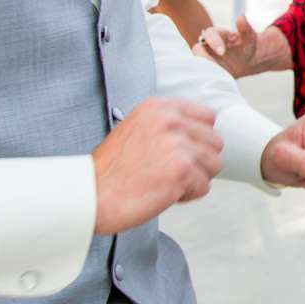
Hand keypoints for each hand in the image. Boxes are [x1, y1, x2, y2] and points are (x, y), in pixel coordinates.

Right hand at [91, 99, 222, 234]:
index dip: (198, 139)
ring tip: (165, 181)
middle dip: (199, 161)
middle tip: (170, 171)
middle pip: (215, 142)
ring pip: (214, 165)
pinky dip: (187, 195)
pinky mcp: (182, 170)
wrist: (90, 195)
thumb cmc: (109, 172)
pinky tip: (163, 192)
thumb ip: (168, 127)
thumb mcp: (136, 130)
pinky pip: (204, 186)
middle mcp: (170, 121)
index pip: (207, 116)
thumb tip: (200, 136)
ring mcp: (178, 145)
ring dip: (194, 179)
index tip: (183, 152)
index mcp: (158, 107)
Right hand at [195, 16, 266, 78]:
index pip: (210, 34)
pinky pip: (200, 72)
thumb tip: (241, 16)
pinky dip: (203, 76)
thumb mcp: (250, 38)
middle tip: (213, 65)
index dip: (214, 41)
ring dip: (201, 68)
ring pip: (196, 61)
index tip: (222, 52)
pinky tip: (210, 80)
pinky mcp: (207, 69)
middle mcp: (208, 45)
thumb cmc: (248, 47)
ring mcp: (206, 58)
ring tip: (210, 74)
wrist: (249, 61)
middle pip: (197, 49)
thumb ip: (245, 28)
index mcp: (218, 34)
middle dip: (202, 56)